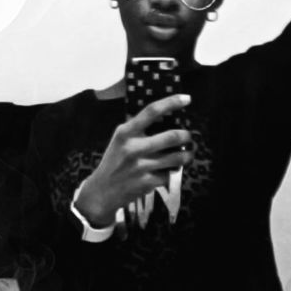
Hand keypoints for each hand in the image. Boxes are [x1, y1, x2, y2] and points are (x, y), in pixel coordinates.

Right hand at [73, 94, 193, 227]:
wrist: (102, 191)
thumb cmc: (114, 162)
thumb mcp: (119, 140)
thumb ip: (138, 129)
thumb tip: (167, 117)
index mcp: (125, 132)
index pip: (151, 111)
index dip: (172, 102)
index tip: (187, 99)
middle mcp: (133, 148)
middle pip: (172, 136)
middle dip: (186, 136)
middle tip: (188, 137)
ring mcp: (141, 166)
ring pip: (177, 158)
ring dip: (187, 155)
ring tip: (187, 154)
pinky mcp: (147, 183)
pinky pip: (169, 175)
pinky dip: (170, 173)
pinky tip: (164, 172)